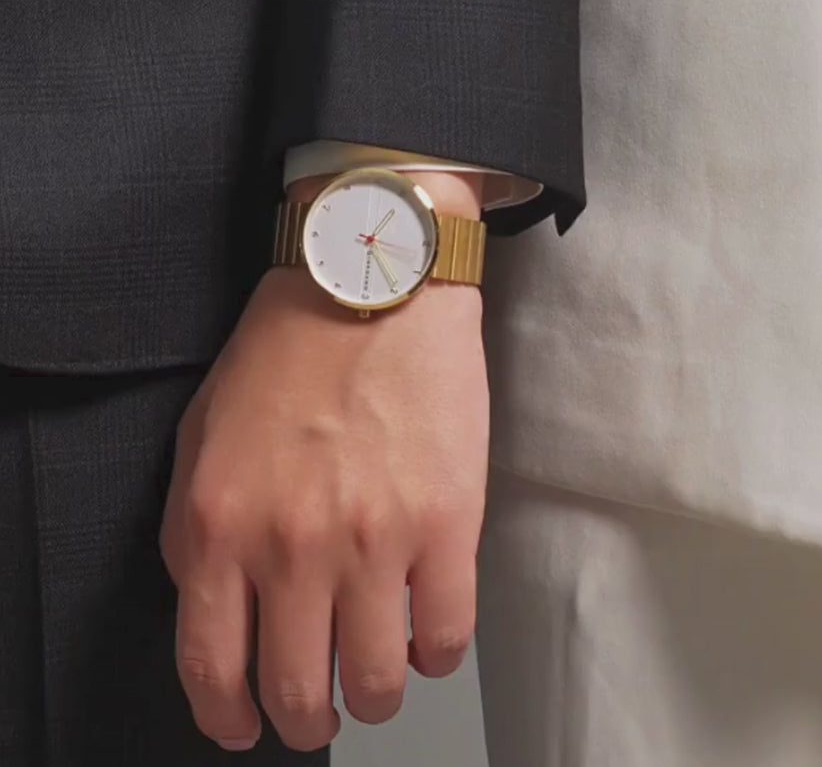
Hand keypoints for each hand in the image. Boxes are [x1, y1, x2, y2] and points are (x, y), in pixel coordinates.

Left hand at [159, 173, 488, 752]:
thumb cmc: (289, 346)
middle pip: (299, 692)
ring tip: (378, 678)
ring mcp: (376, 541)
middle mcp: (293, 548)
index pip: (212, 671)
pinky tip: (427, 636)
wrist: (376, 279)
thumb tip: (214, 611)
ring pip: (376, 681)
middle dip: (306, 721)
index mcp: (222, 526)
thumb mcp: (201, 432)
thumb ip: (193, 530)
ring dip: (375, 696)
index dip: (229, 720)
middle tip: (317, 713)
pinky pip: (446, 637)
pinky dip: (435, 656)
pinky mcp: (447, 523)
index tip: (245, 726)